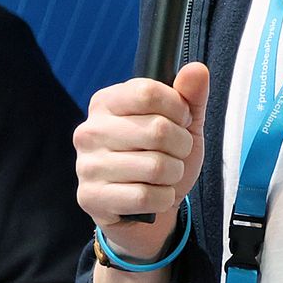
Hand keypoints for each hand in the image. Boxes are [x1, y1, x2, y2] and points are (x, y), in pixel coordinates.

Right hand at [74, 62, 207, 261]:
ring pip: (155, 166)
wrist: (146, 213)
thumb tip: (196, 69)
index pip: (148, 92)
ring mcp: (86, 165)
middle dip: (181, 147)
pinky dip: (162, 199)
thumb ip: (190, 96)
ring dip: (173, 175)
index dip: (178, 109)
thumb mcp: (182, 125)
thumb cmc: (161, 158)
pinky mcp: (89, 197)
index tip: (181, 122)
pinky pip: (143, 197)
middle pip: (157, 129)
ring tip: (165, 176)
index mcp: (106, 102)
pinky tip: (155, 197)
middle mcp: (89, 130)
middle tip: (176, 154)